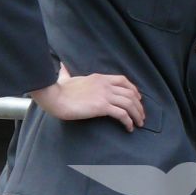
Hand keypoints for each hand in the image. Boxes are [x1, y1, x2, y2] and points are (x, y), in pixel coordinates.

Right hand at [30, 71, 144, 130]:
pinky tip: (129, 128)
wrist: (54, 97)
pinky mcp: (102, 107)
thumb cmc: (58, 90)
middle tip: (141, 115)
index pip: (123, 80)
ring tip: (139, 123)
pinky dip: (129, 121)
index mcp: (99, 78)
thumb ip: (66, 73)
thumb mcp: (65, 78)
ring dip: (137, 114)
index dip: (133, 90)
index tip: (138, 99)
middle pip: (130, 93)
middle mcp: (105, 85)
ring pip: (129, 104)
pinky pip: (122, 114)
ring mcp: (104, 95)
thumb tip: (62, 66)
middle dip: (139, 105)